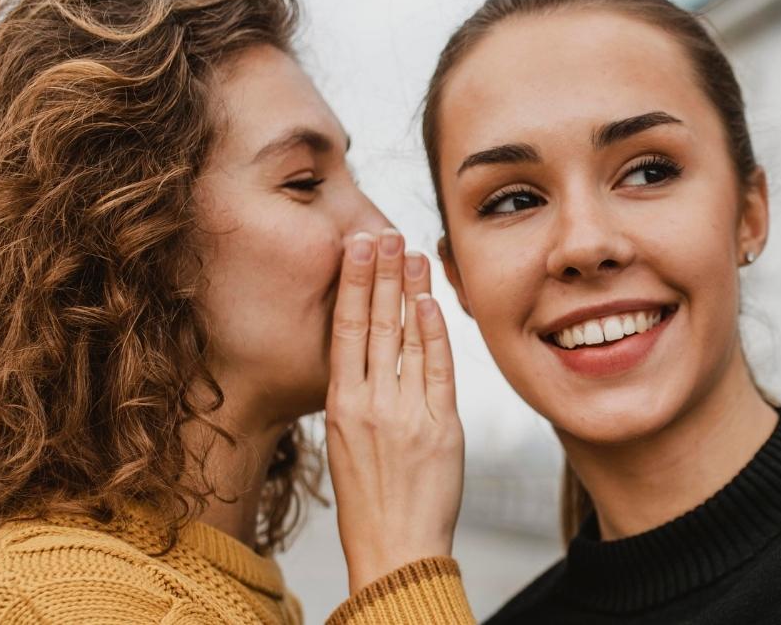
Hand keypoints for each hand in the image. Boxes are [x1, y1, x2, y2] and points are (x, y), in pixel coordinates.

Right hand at [325, 228, 463, 593]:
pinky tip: (431, 303)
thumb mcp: (348, 443)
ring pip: (405, 337)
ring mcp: (404, 413)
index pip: (344, 328)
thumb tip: (369, 356)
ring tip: (411, 253)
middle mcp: (369, 403)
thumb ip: (359, 398)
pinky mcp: (439, 428)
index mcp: (340, 405)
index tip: (357, 246)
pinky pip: (438, 370)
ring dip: (409, 291)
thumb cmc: (371, 501)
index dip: (351, 282)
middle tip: (385, 230)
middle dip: (380, 272)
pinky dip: (435, 334)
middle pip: (372, 322)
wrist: (394, 549)